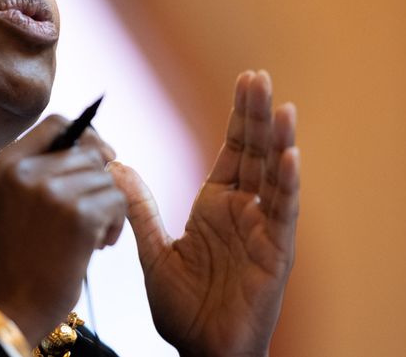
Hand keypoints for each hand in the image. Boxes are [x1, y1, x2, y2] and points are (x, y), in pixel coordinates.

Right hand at [0, 116, 125, 345]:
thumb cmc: (15, 259)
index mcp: (4, 164)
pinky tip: (96, 245)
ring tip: (89, 236)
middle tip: (90, 214)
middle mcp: (25, 171)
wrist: (8, 307)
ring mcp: (52, 191)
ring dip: (107, 208)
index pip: (56, 123)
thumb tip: (98, 146)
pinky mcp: (79, 215)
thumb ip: (40, 170)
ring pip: (106, 178)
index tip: (98, 157)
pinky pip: (117, 202)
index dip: (84, 136)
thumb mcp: (10, 201)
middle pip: (87, 151)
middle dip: (98, 181)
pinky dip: (115, 225)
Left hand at [109, 70, 299, 356]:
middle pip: (255, 152)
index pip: (232, 150)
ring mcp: (263, 229)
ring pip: (275, 175)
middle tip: (259, 76)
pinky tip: (290, 154)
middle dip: (257, 114)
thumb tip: (116, 166)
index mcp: (216, 205)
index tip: (246, 80)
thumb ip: (139, 208)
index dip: (240, 117)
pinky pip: (284, 213)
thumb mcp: (154, 252)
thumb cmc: (184, 308)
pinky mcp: (276, 253)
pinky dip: (288, 183)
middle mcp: (244, 210)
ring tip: (281, 104)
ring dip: (279, 139)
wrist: (201, 351)